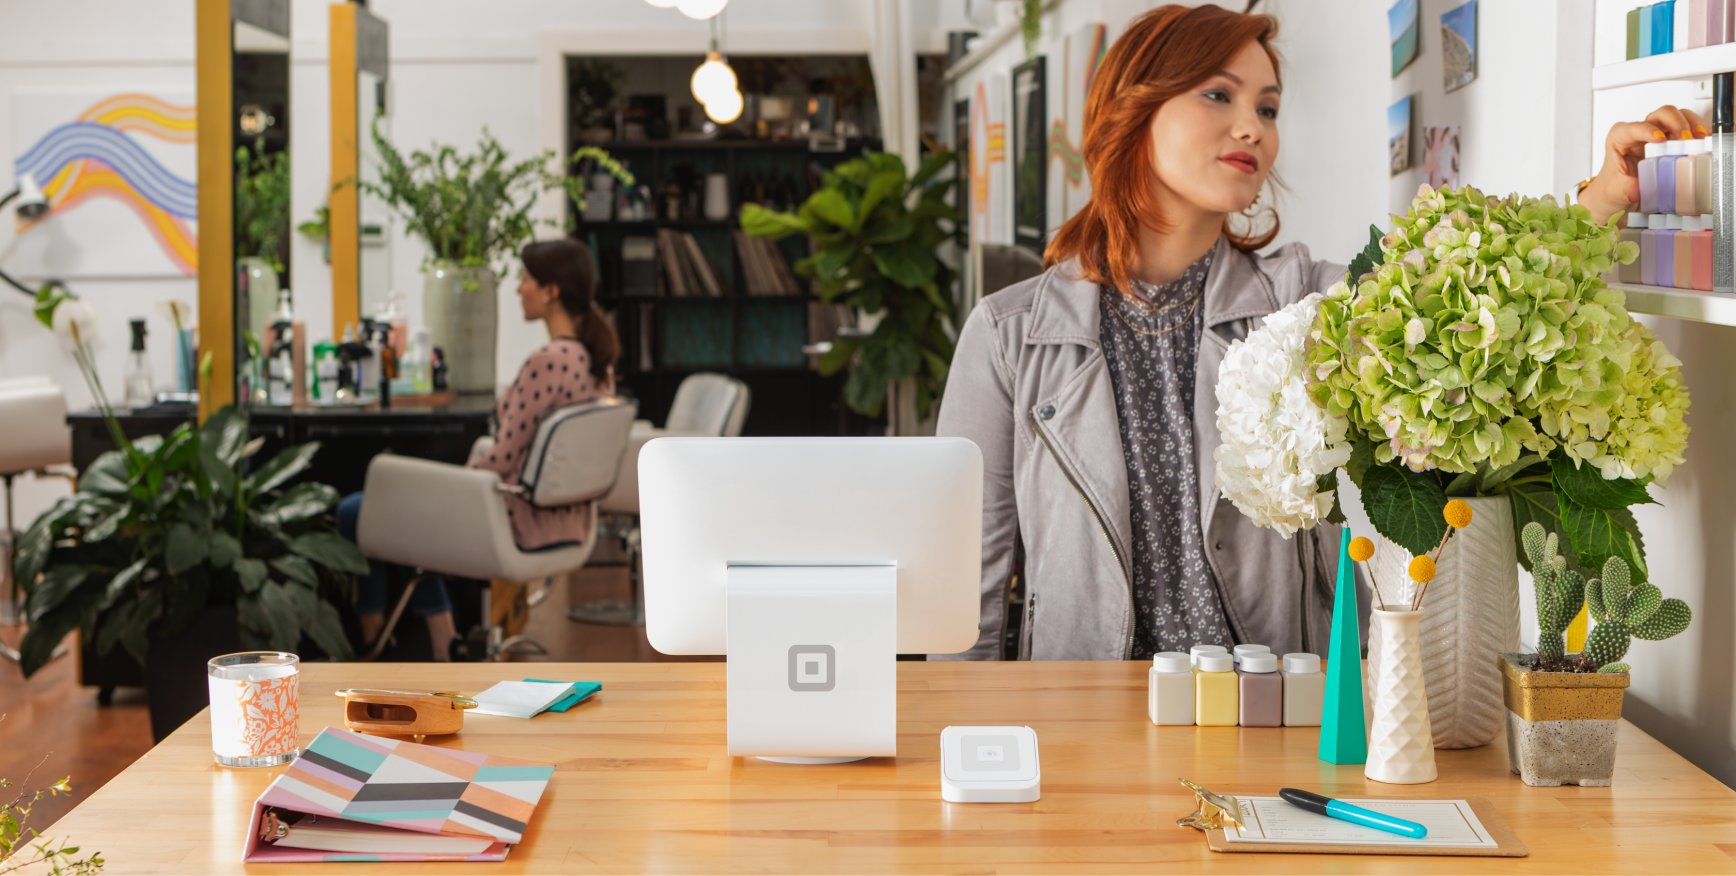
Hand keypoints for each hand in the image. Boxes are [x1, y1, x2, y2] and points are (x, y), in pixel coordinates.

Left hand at [1580, 104, 1708, 223]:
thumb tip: (1637, 189)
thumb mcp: (1615, 191)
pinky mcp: (1671, 139)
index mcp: (1620, 138)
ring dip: (1691, 124)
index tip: (1660, 139)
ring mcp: (1658, 132)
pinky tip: (1704, 140)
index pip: (1634, 128)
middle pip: (1661, 114)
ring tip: (1699, 139)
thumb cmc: (1614, 186)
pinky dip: (1697, 131)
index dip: (1648, 130)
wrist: (1620, 193)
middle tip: (1686, 138)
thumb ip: (1625, 189)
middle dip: (1676, 122)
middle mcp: (1640, 131)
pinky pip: (1687, 126)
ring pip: (1677, 116)